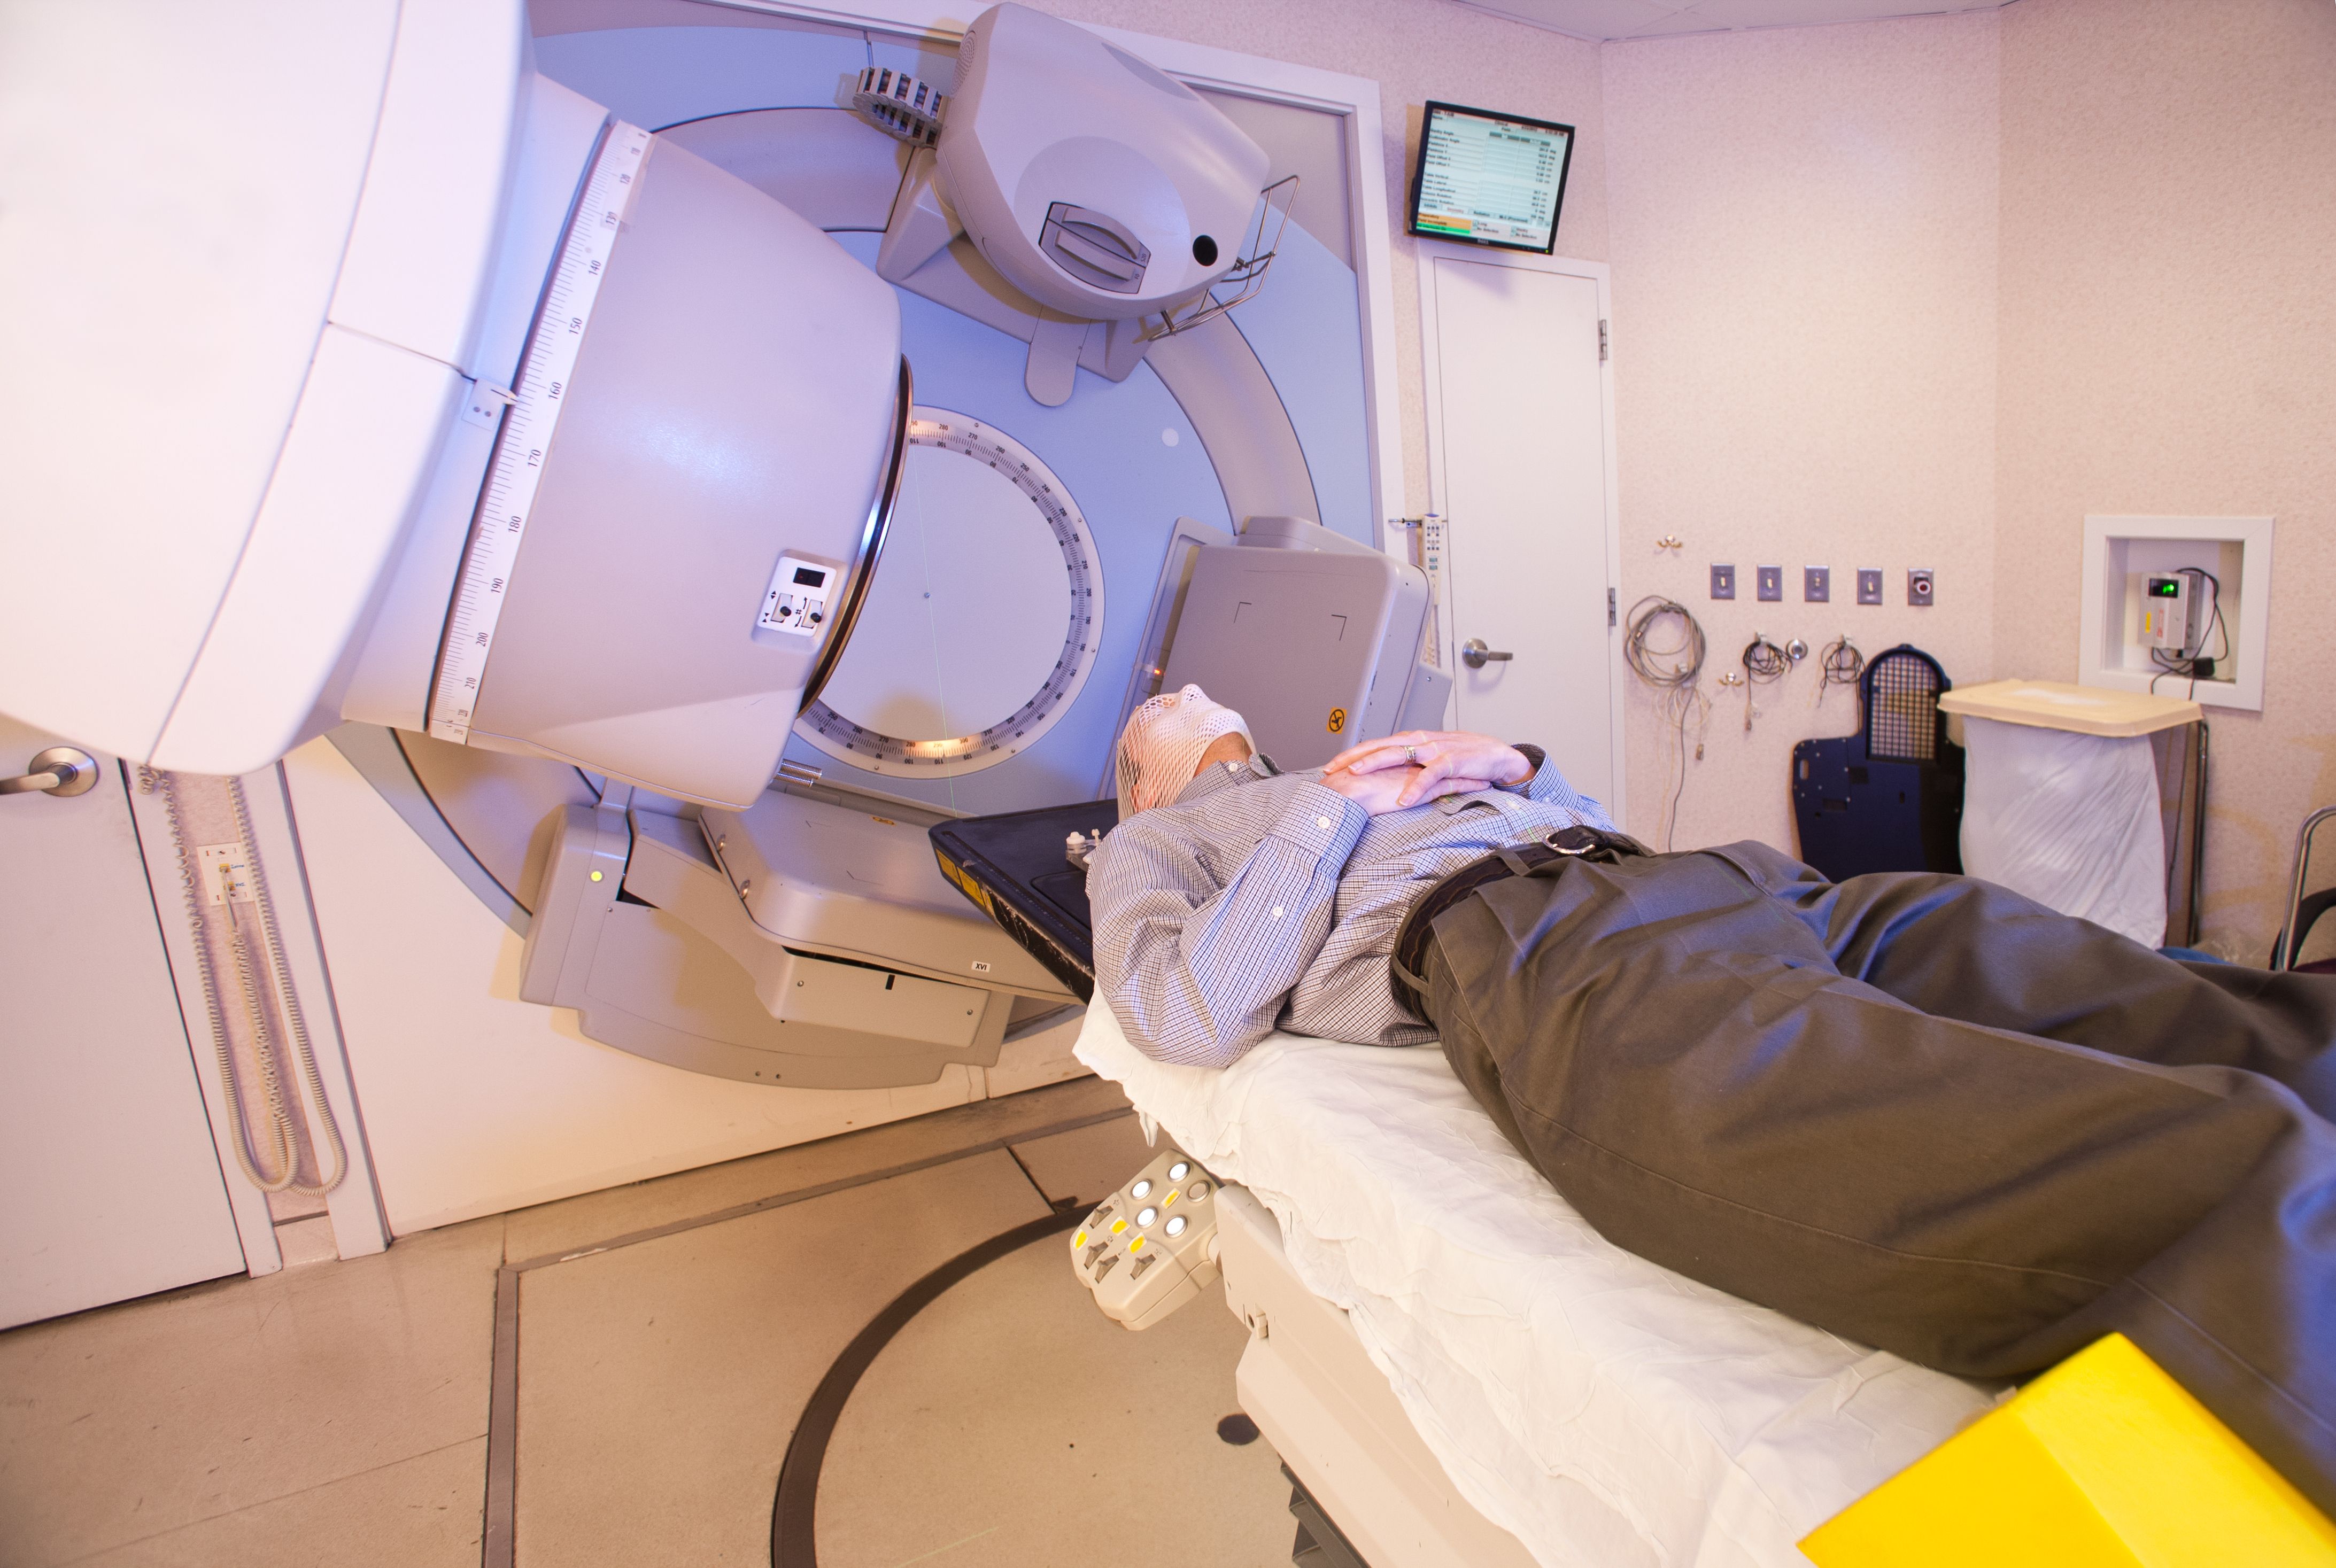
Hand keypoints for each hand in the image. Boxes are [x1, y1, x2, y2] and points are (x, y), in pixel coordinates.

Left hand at [1323, 731, 1530, 808]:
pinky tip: (1405, 799)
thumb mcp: (1429, 760)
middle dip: (1353, 757)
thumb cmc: (1462, 758)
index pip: (1375, 745)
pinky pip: (1430, 774)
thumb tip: (1382, 780)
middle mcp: (1419, 741)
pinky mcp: (1451, 761)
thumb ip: (1408, 765)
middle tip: (1332, 768)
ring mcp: (1434, 749)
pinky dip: (1416, 787)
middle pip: (1379, 746)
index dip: (1352, 754)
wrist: (1496, 755)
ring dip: (1375, 763)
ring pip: (1399, 754)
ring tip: (1357, 774)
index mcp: (1411, 741)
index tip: (1330, 767)